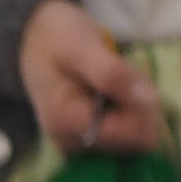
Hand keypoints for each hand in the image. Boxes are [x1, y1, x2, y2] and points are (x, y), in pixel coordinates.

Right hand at [16, 0, 162, 157]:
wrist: (32, 39)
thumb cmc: (56, 38)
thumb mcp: (82, 46)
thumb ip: (112, 73)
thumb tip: (148, 100)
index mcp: (66, 122)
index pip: (130, 135)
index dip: (144, 107)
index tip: (133, 77)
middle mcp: (70, 141)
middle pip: (133, 141)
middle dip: (139, 107)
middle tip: (123, 75)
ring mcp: (77, 143)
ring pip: (132, 139)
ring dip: (134, 108)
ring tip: (116, 81)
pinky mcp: (84, 139)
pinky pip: (122, 135)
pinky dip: (127, 113)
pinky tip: (113, 93)